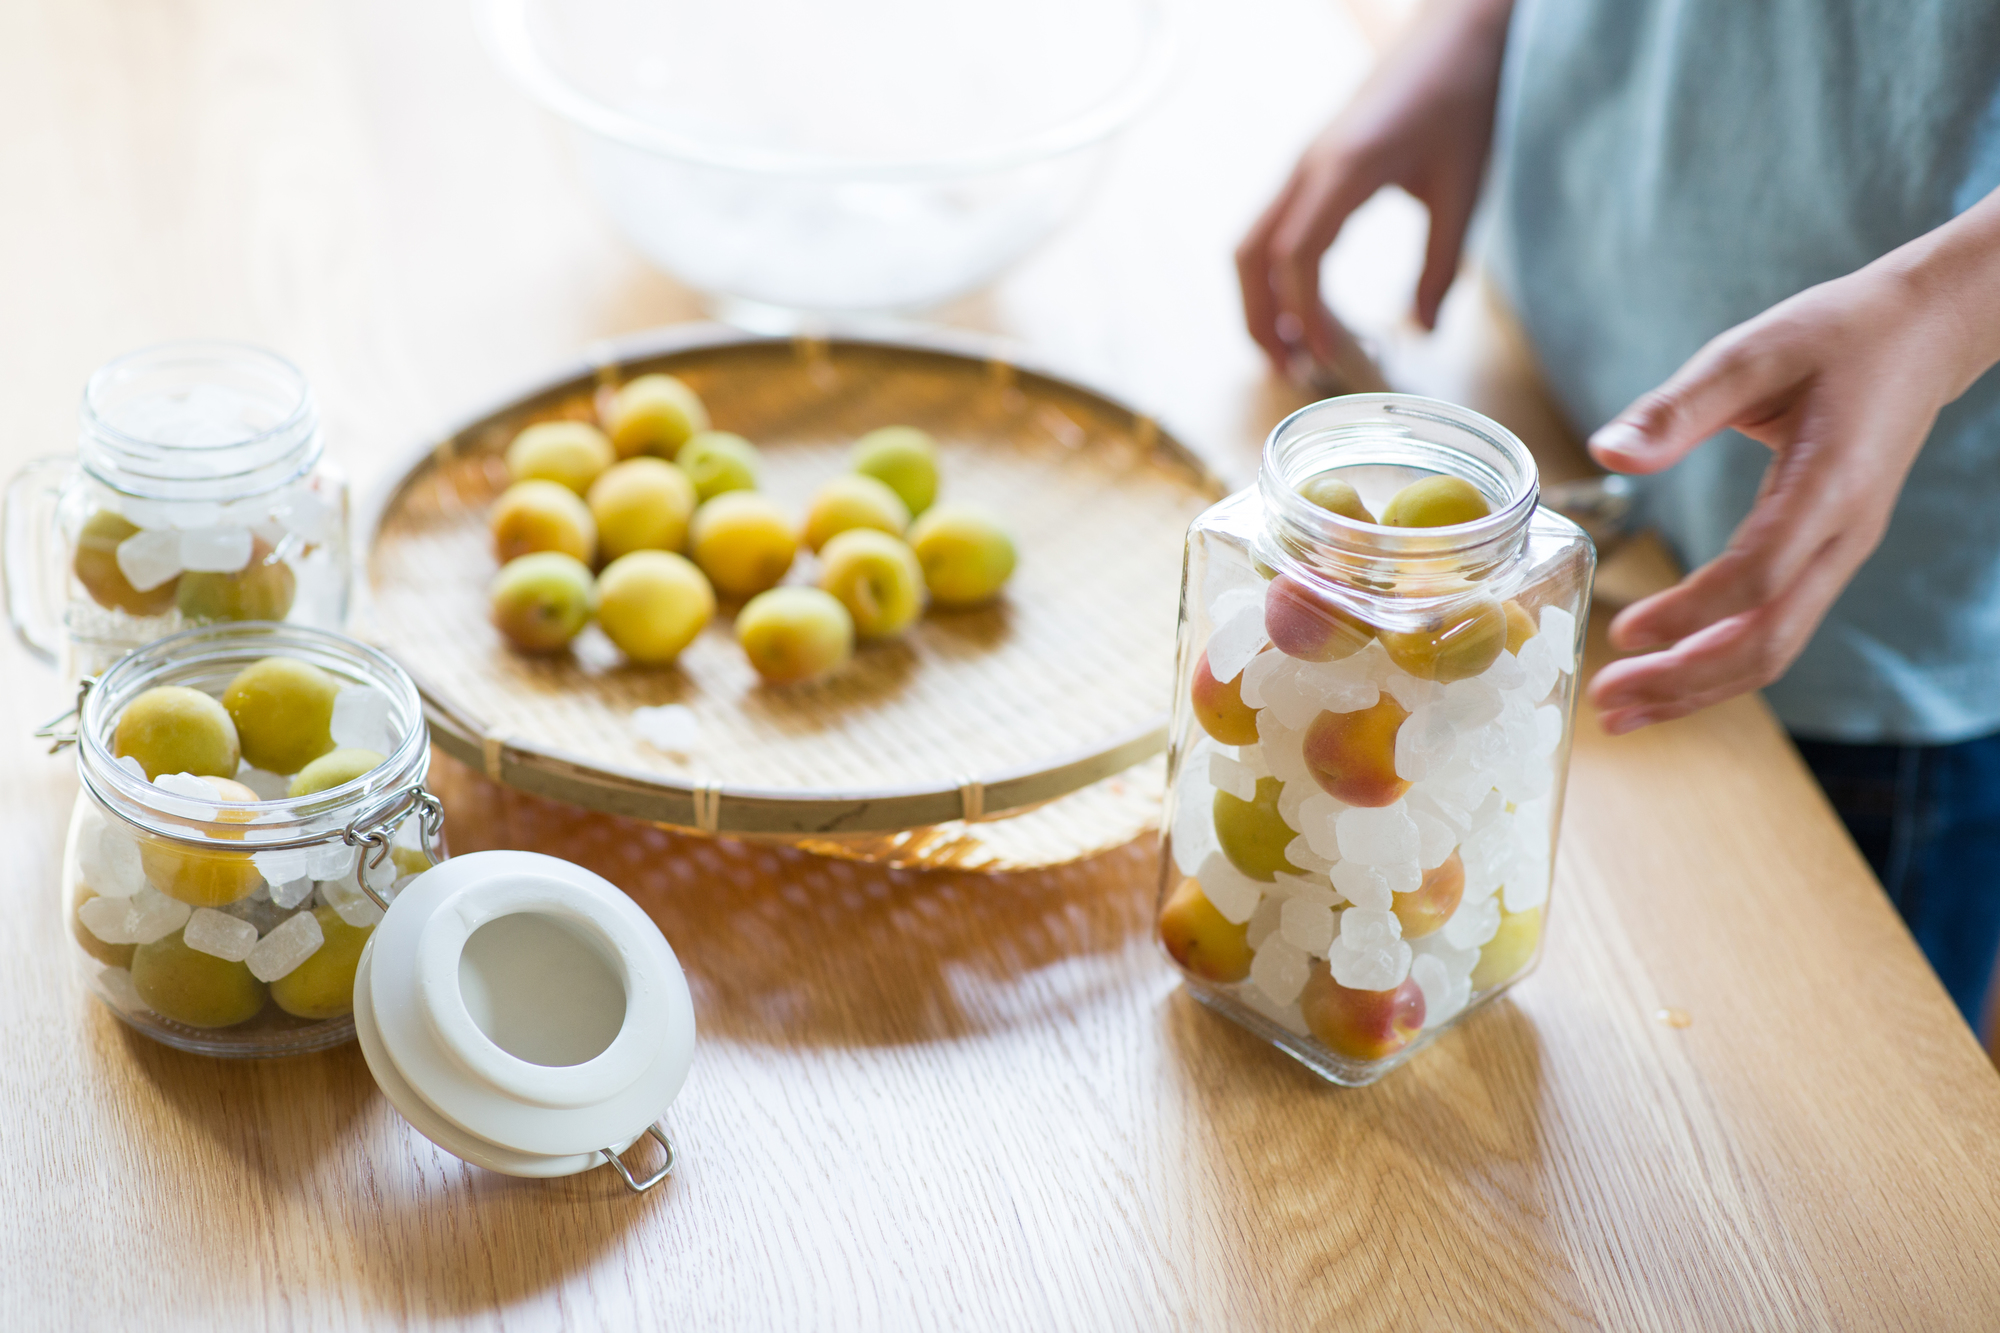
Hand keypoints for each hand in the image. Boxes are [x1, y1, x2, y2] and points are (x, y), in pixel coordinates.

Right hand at [1236, 0, 1514, 379]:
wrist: (1457, 32)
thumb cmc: (1465, 99)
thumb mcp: (1465, 189)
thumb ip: (1442, 266)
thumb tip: (1424, 332)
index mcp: (1343, 168)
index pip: (1297, 256)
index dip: (1304, 315)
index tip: (1327, 360)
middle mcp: (1308, 167)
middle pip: (1251, 256)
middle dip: (1260, 319)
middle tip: (1291, 372)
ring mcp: (1303, 166)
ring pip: (1252, 245)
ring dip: (1260, 302)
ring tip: (1293, 351)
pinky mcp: (1311, 168)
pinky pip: (1273, 230)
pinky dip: (1276, 278)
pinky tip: (1306, 310)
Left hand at [1587, 187, 1999, 733]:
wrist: (1920, 336)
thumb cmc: (1835, 336)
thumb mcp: (1752, 353)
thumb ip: (1679, 407)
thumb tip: (1608, 452)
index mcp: (1830, 486)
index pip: (1759, 574)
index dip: (1690, 611)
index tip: (1623, 631)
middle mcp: (1844, 536)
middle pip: (1768, 640)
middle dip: (1684, 679)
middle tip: (1606, 700)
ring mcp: (1840, 555)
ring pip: (1773, 650)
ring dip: (1696, 688)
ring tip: (1622, 712)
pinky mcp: (1825, 559)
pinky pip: (1774, 631)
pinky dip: (1716, 665)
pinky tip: (1663, 677)